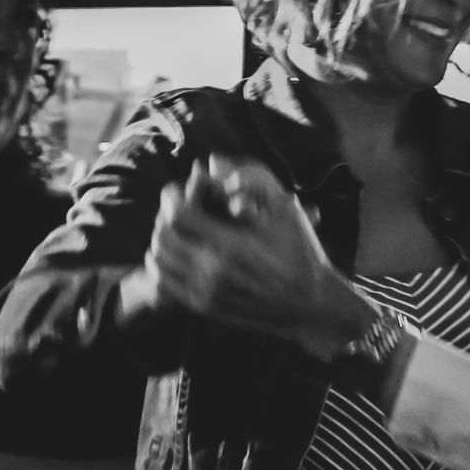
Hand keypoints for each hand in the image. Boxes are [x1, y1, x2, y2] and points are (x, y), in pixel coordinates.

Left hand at [141, 156, 370, 357]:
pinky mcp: (205, 308)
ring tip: (175, 231)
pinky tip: (177, 257)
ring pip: (159, 261)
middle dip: (164, 217)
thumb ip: (250, 180)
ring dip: (162, 242)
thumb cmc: (301, 253)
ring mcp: (207, 293)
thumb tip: (211, 161)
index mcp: (232, 245)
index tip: (181, 193)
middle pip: (163, 237)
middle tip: (177, 209)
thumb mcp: (285, 211)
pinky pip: (165, 284)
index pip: (178, 216)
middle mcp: (214, 272)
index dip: (172, 199)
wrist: (311, 304)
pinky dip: (163, 267)